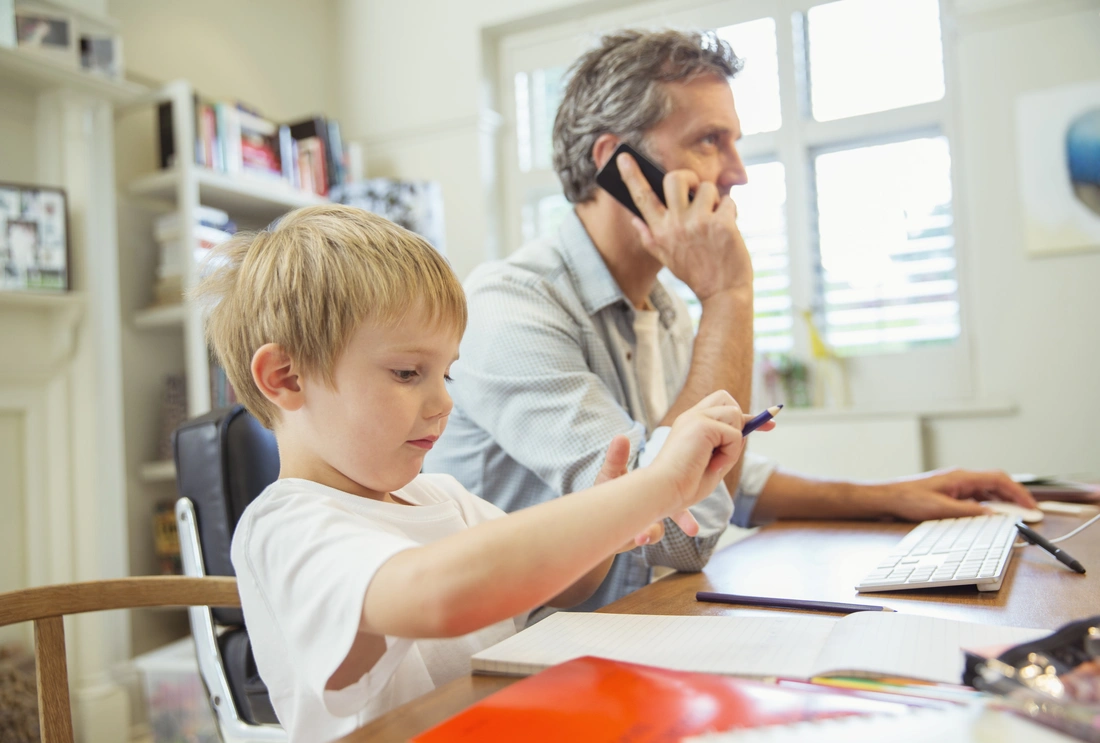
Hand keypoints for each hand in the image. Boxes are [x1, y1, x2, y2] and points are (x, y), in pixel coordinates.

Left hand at [593, 434, 687, 549]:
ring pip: (658, 530)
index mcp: (653, 487)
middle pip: (677, 512)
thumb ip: (616, 459)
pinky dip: (643, 537)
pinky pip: (645, 538)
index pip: (674, 486)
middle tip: (693, 529)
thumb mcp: (611, 473)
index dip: (686, 487)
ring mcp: (647, 523)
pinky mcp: (638, 536)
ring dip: (652, 532)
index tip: (698, 484)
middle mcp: (655, 506)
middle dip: (686, 520)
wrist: (595, 515)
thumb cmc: (606, 490)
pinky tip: (637, 538)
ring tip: (643, 536)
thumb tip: (621, 437)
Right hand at [616, 152, 752, 300]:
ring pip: (706, 188)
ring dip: (714, 200)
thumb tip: (634, 218)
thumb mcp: (666, 257)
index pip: (641, 198)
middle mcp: (675, 225)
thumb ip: (649, 237)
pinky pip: (727, 201)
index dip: (632, 176)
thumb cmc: (696, 272)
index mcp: (659, 232)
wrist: (723, 292)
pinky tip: (728, 229)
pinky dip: (731, 212)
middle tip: (695, 189)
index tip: (624, 157)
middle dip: (688, 178)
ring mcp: (699, 224)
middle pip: (674, 179)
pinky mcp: (722, 224)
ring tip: (715, 219)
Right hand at [653, 390, 766, 511]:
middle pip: (727, 398)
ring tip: (716, 463)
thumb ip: (727, 446)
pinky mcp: (701, 424)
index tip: (770, 424)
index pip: (721, 408)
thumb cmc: (684, 485)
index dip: (746, 417)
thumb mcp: (714, 463)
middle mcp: (691, 416)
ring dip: (733, 443)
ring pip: (735, 415)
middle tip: (734, 446)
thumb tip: (744, 432)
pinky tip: (714, 465)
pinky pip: (734, 434)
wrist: (664, 490)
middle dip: (740, 418)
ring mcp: (695, 417)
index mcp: (690, 425)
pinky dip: (730, 453)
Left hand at [881, 468, 1037, 521]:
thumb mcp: (940, 509)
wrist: (888, 498)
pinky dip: (990, 505)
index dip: (1018, 492)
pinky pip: (977, 497)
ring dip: (1004, 502)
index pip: (999, 479)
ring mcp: (957, 485)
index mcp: (961, 477)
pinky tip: (993, 517)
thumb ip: (968, 511)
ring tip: (1016, 517)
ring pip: (989, 491)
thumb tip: (992, 515)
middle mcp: (962, 478)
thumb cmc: (908, 499)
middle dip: (1016, 498)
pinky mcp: (952, 493)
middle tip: (1029, 514)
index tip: (1030, 506)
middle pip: (997, 484)